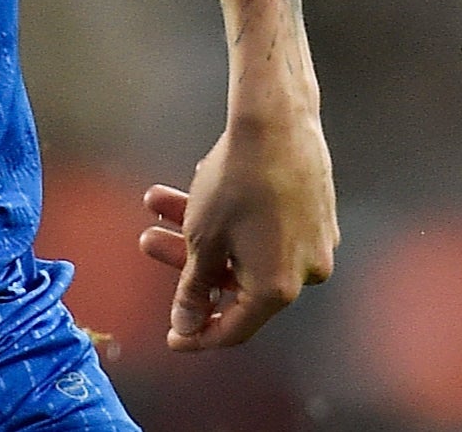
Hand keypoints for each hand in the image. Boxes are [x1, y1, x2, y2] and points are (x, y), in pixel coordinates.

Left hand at [138, 112, 337, 349]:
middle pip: (234, 281)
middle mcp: (304, 273)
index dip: (199, 334)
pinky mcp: (313, 216)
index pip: (235, 328)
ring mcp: (313, 243)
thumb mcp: (204, 239)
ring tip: (155, 201)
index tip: (173, 337)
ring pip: (243, 248)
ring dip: (197, 229)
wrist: (276, 124)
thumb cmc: (237, 183)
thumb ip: (194, 287)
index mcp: (278, 289)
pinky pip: (263, 229)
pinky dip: (229, 218)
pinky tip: (197, 186)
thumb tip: (187, 325)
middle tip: (148, 239)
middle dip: (186, 260)